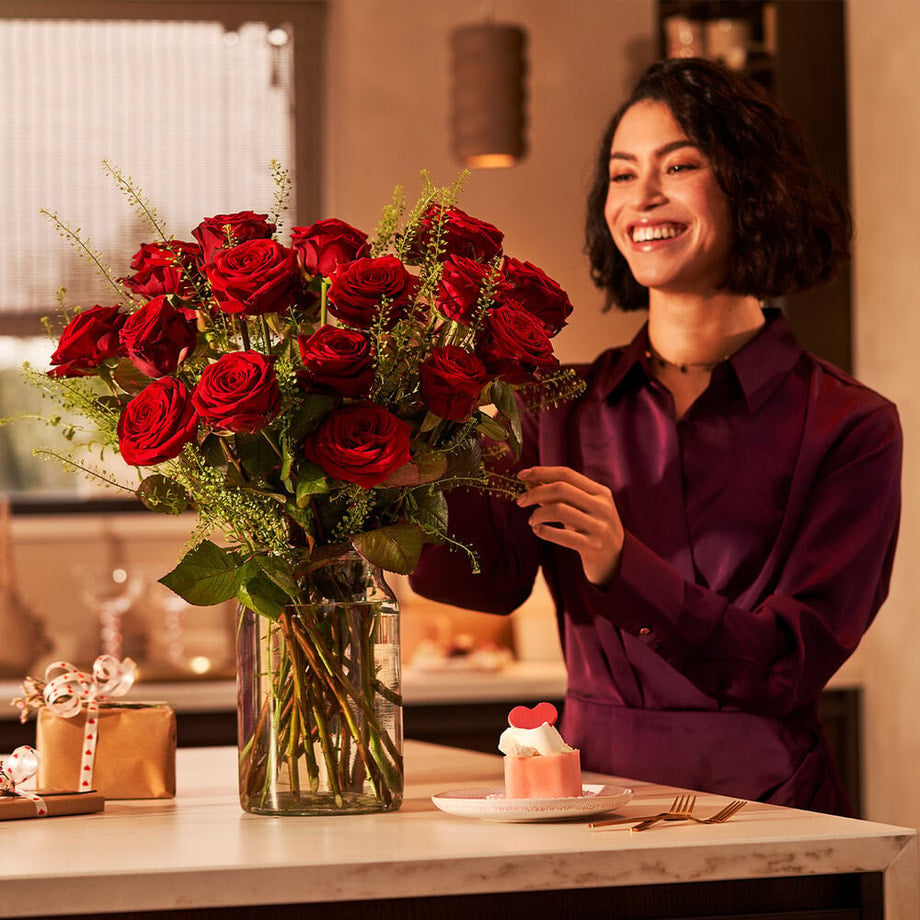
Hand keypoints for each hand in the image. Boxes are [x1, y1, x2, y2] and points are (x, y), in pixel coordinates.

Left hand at [516, 466, 623, 585]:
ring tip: (532, 520)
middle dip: (535, 493)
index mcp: (600, 492)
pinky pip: (562, 536)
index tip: (522, 475)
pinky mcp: (592, 546)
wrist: (617, 560)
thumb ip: (559, 495)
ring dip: (538, 514)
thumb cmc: (592, 529)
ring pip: (559, 510)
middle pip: (561, 489)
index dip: (542, 472)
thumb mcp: (581, 508)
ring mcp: (599, 526)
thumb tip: (530, 481)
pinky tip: (538, 531)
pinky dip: (545, 531)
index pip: (567, 474)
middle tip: (520, 501)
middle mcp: (602, 506)